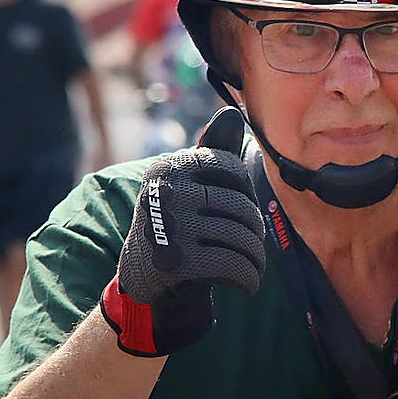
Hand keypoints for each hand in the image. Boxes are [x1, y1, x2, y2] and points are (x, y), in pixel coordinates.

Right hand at [103, 107, 265, 355]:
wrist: (141, 280)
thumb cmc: (175, 224)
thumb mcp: (187, 185)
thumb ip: (212, 150)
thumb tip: (233, 113)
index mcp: (169, 167)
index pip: (232, 169)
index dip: (247, 192)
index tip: (244, 211)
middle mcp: (166, 191)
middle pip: (241, 206)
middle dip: (256, 231)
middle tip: (255, 247)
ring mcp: (170, 226)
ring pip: (240, 237)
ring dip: (256, 258)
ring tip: (255, 267)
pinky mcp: (177, 261)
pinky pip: (233, 265)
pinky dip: (249, 278)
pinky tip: (250, 285)